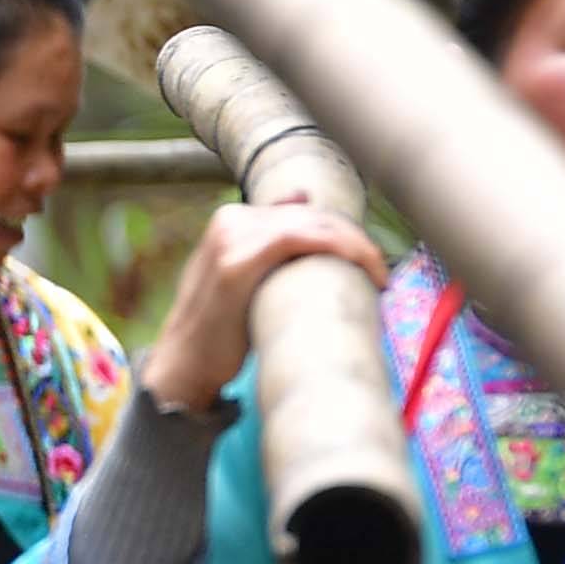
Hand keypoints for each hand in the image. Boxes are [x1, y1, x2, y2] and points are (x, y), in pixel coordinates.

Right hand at [133, 200, 386, 412]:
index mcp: (230, 219)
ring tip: (379, 274)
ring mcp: (231, 238)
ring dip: (357, 245)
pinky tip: (366, 269)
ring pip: (315, 224)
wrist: (184, 365)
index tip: (366, 259)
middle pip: (313, 215)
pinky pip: (302, 239)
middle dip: (354, 239)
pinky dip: (342, 248)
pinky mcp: (238, 261)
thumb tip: (302, 198)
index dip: (342, 231)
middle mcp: (230, 220)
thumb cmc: (219, 331)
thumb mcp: (240, 277)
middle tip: (380, 271)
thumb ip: (265, 241)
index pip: (305, 211)